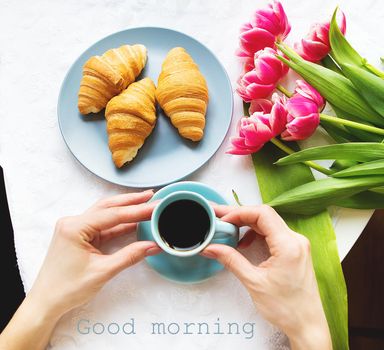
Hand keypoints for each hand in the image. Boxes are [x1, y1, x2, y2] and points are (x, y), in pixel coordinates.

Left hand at [0, 190, 160, 349]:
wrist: (47, 302)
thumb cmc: (67, 288)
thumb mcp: (103, 272)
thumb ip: (130, 256)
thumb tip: (152, 246)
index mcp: (74, 228)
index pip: (112, 215)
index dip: (136, 210)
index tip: (154, 206)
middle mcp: (73, 222)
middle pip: (108, 207)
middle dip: (131, 201)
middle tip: (151, 196)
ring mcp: (75, 228)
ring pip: (105, 213)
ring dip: (126, 209)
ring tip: (145, 204)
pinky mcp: (79, 235)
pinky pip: (103, 225)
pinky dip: (119, 223)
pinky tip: (133, 220)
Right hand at [201, 205, 331, 349]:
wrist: (307, 325)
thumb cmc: (287, 308)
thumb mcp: (254, 282)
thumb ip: (231, 260)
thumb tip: (211, 248)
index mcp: (288, 245)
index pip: (262, 214)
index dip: (239, 212)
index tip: (223, 219)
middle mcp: (296, 240)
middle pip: (264, 216)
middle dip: (240, 215)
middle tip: (219, 217)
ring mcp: (297, 245)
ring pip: (268, 223)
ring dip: (247, 225)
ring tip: (229, 230)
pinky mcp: (295, 251)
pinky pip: (273, 233)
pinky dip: (256, 234)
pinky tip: (244, 243)